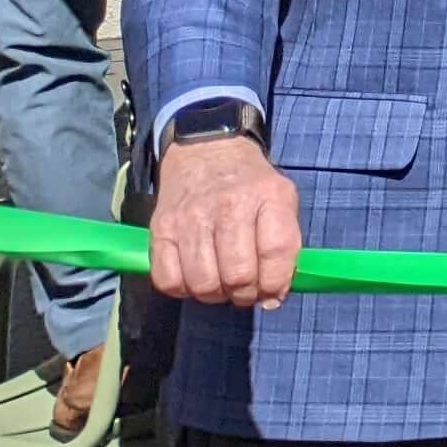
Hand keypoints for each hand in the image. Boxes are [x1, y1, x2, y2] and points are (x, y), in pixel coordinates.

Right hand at [145, 134, 301, 309]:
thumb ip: (285, 245)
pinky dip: (183, 290)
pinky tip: (195, 278)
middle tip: (246, 291)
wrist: (207, 149)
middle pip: (238, 275)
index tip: (274, 292)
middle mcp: (229, 205)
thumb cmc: (250, 183)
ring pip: (203, 284)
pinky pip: (168, 281)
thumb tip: (274, 297)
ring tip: (222, 285)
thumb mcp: (282, 198)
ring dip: (216, 296)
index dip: (276, 282)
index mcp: (267, 195)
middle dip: (245, 295)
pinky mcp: (160, 230)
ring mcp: (191, 218)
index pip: (276, 251)